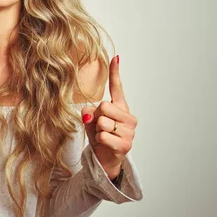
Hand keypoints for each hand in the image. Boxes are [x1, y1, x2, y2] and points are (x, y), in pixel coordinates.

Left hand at [81, 55, 137, 179]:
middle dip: (96, 116)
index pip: (117, 88)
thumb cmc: (99, 137)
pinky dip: (99, 140)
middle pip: (104, 105)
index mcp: (121, 108)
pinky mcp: (125, 145)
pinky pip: (103, 136)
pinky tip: (105, 145)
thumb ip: (89, 112)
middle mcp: (129, 118)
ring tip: (103, 137)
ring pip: (102, 121)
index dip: (115, 72)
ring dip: (97, 130)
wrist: (105, 159)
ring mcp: (129, 132)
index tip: (115, 57)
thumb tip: (88, 112)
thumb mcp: (91, 121)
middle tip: (100, 128)